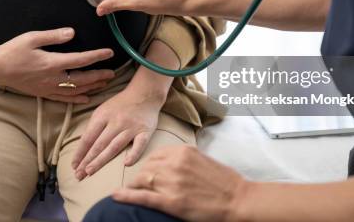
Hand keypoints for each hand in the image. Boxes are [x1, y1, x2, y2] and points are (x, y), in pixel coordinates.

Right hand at [0, 27, 114, 102]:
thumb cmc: (12, 50)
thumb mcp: (31, 38)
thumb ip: (53, 36)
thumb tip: (72, 33)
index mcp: (51, 63)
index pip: (80, 60)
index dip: (97, 56)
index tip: (109, 53)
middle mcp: (52, 78)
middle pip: (82, 79)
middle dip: (99, 76)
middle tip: (113, 73)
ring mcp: (48, 88)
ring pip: (75, 90)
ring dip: (92, 87)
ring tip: (104, 83)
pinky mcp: (43, 93)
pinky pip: (64, 98)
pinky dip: (77, 99)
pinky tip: (87, 98)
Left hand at [71, 85, 164, 178]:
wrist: (145, 92)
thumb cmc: (121, 104)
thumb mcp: (103, 110)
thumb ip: (94, 126)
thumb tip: (83, 147)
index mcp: (103, 116)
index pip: (88, 137)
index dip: (80, 152)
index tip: (73, 165)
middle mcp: (116, 122)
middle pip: (99, 144)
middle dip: (87, 160)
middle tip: (79, 175)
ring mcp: (131, 127)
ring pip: (114, 146)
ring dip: (101, 160)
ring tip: (90, 172)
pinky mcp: (145, 131)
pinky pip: (139, 144)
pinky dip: (134, 154)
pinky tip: (126, 164)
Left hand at [113, 146, 247, 221]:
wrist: (237, 199)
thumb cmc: (223, 181)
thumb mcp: (201, 159)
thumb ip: (182, 159)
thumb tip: (166, 163)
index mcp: (182, 151)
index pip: (155, 156)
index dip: (149, 166)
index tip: (148, 174)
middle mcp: (175, 164)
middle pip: (146, 168)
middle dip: (142, 177)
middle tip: (143, 186)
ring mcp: (172, 182)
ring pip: (142, 181)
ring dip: (136, 187)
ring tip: (132, 193)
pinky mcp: (171, 201)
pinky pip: (143, 197)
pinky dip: (127, 196)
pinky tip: (116, 196)